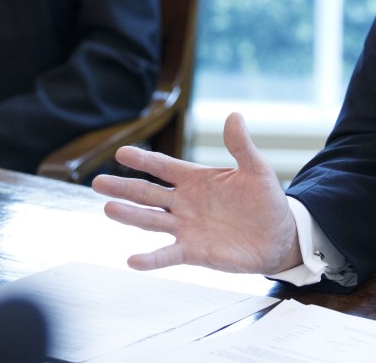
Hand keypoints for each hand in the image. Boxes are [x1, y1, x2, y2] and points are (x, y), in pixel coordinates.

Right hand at [92, 112, 300, 274]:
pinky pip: (167, 255)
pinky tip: (133, 259)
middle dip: (123, 188)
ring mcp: (186, 227)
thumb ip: (241, 146)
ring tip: (108, 209)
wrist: (279, 237)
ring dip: (130, 217)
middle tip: (97, 183)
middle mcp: (184, 202)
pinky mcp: (193, 252)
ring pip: (151, 221)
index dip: (143, 160)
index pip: (163, 166)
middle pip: (147, 193)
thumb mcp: (256, 169)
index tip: (121, 152)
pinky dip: (151, 259)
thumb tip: (234, 115)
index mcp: (195, 179)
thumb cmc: (265, 200)